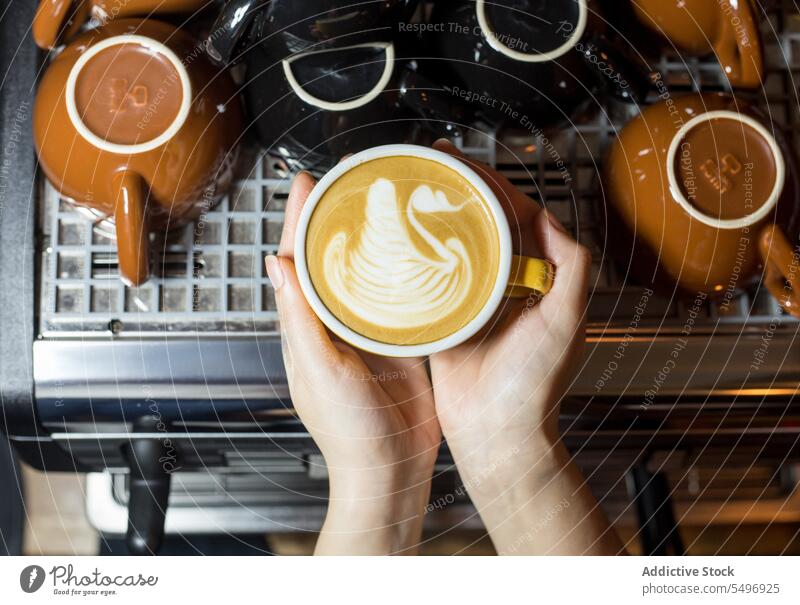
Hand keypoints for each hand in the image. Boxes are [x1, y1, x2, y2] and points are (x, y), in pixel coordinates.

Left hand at [265, 172, 440, 554]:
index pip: (297, 260)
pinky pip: (399, 297)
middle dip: (335, 216)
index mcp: (307, 327)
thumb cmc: (348, 430)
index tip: (307, 182)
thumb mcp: (319, 371)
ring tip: (383, 201)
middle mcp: (335, 322)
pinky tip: (415, 249)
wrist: (390, 466)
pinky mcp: (401, 339)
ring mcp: (369, 330)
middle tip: (349, 178)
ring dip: (370, 236)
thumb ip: (299, 320)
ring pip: (366, 272)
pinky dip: (403, 269)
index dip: (299, 219)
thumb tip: (276, 264)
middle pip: (332, 257)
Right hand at [429, 139, 622, 554]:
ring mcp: (474, 299)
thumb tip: (549, 216)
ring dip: (436, 213)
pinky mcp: (446, 317)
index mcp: (538, 278)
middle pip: (482, 222)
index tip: (466, 162)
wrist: (496, 433)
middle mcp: (506, 283)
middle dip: (460, 189)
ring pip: (455, 243)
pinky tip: (398, 234)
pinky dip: (418, 252)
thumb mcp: (567, 321)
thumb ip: (573, 267)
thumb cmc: (534, 386)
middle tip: (431, 161)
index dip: (493, 184)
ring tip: (411, 185)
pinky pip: (433, 276)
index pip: (517, 214)